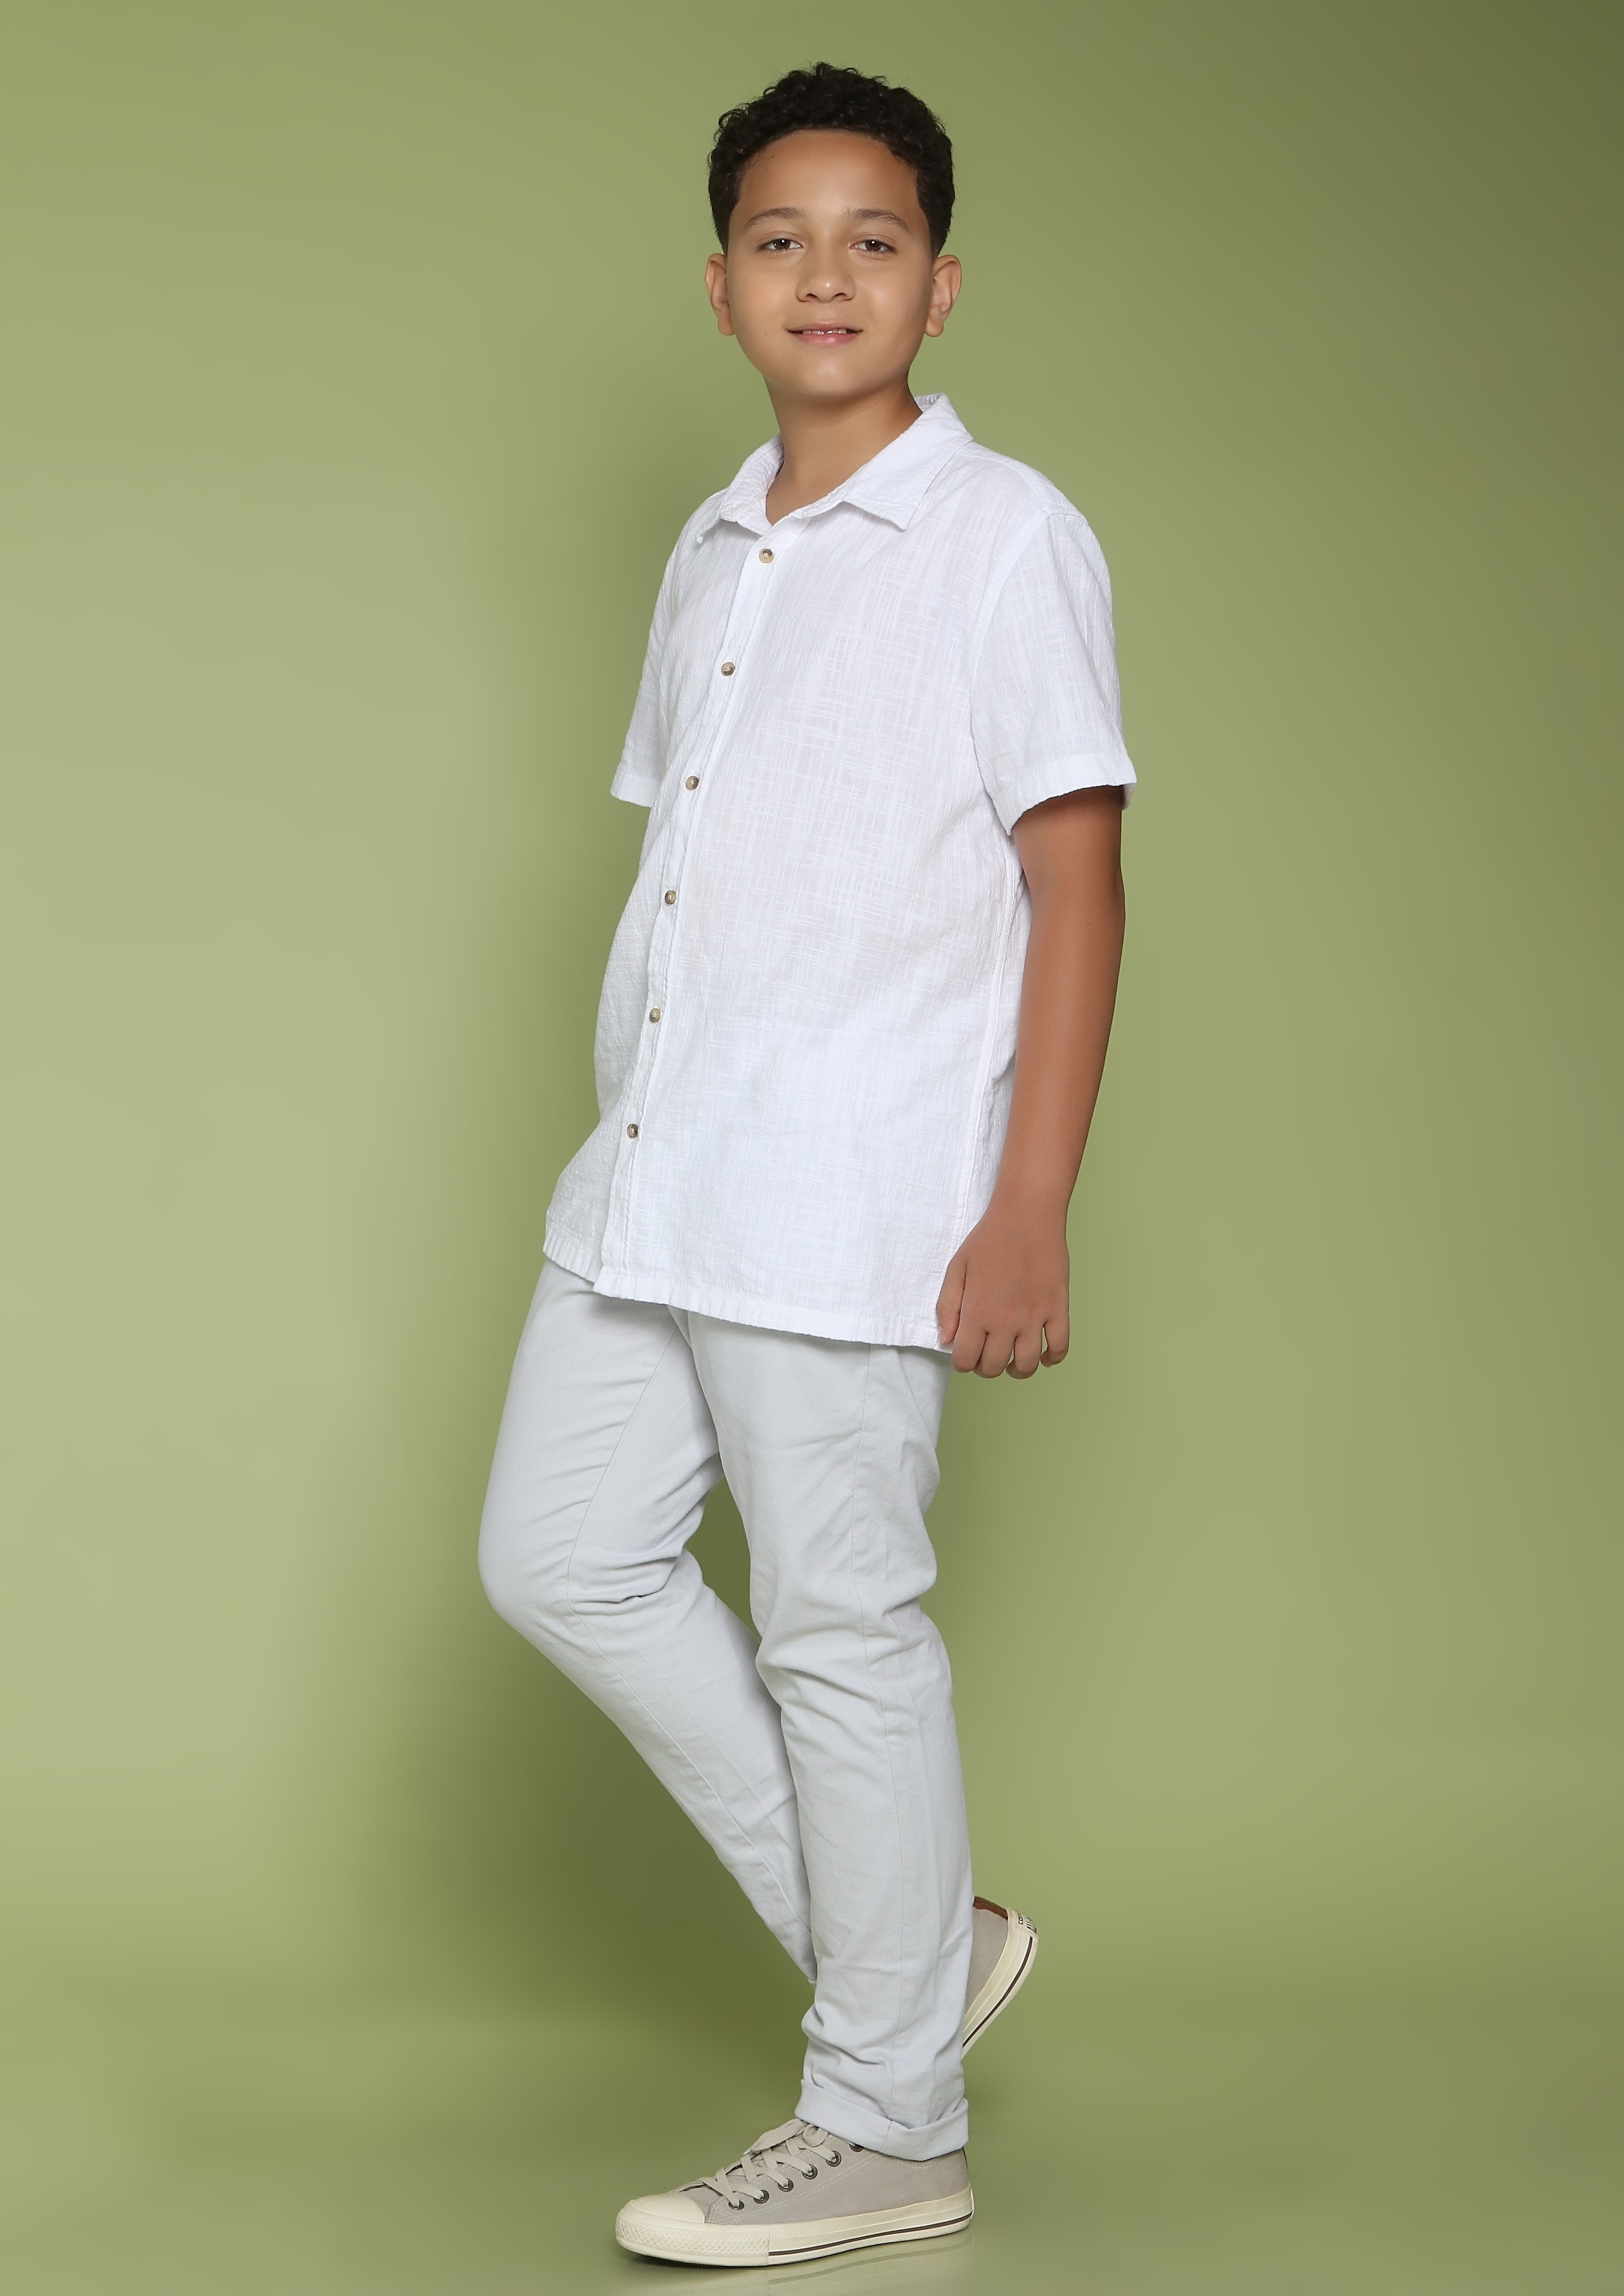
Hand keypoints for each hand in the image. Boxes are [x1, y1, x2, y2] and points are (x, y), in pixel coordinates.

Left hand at [935, 1200, 1070, 1376]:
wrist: (1027, 1215)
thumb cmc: (989, 1239)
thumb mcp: (957, 1268)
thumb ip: (948, 1306)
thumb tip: (946, 1340)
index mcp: (978, 1312)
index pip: (966, 1360)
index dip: (962, 1362)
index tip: (964, 1353)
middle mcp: (1006, 1321)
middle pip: (993, 1367)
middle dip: (985, 1366)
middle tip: (985, 1354)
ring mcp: (1035, 1317)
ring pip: (1026, 1365)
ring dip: (1016, 1369)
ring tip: (1011, 1360)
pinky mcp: (1058, 1309)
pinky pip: (1060, 1347)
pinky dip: (1051, 1358)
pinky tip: (1042, 1354)